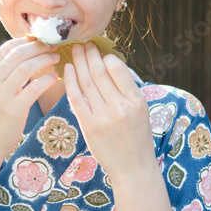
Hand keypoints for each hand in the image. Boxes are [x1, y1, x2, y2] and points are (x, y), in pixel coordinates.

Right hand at [0, 38, 59, 159]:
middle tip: (54, 46)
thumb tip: (25, 50)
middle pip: (18, 54)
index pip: (6, 48)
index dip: (27, 42)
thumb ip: (0, 71)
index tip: (42, 41)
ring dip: (45, 59)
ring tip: (57, 58)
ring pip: (27, 67)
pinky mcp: (14, 110)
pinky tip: (55, 77)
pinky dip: (48, 78)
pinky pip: (35, 87)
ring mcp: (0, 96)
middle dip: (39, 47)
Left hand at [64, 43, 155, 180]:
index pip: (117, 69)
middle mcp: (120, 107)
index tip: (99, 49)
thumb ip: (127, 89)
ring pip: (86, 82)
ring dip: (79, 63)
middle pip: (99, 73)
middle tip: (83, 43)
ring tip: (75, 51)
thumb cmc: (138, 135)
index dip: (106, 56)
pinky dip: (70, 81)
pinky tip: (68, 69)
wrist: (132, 166)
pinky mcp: (89, 126)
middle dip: (90, 54)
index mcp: (136, 100)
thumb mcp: (141, 109)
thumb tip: (109, 63)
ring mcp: (103, 117)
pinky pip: (76, 98)